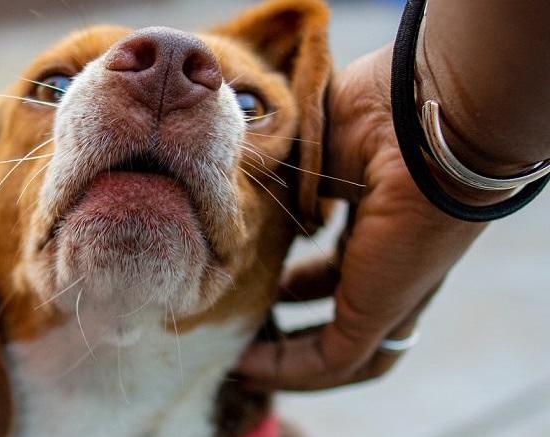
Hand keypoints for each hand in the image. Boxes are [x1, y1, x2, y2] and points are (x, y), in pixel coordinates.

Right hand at [234, 47, 487, 389]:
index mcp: (380, 215)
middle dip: (287, 319)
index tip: (249, 278)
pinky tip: (244, 364)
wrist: (418, 120)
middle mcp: (389, 259)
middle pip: (339, 305)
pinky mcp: (380, 310)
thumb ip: (271, 167)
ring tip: (237, 357)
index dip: (294, 278)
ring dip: (286, 358)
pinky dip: (286, 368)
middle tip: (240, 320)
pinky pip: (330, 359)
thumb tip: (223, 181)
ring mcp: (391, 288)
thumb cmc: (374, 111)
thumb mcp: (307, 141)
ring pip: (341, 346)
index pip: (338, 263)